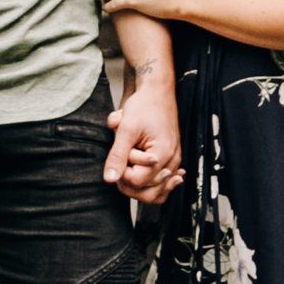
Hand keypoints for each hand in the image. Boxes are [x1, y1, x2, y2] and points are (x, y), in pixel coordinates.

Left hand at [105, 69, 183, 204]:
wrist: (157, 91)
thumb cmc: (145, 105)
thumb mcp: (126, 129)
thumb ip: (118, 155)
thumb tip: (109, 179)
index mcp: (162, 155)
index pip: (138, 182)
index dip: (122, 174)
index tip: (117, 157)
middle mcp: (171, 161)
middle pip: (149, 193)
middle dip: (130, 181)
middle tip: (121, 164)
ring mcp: (173, 161)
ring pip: (156, 192)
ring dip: (139, 181)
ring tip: (130, 165)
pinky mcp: (170, 158)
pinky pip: (161, 182)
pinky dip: (149, 179)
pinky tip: (140, 172)